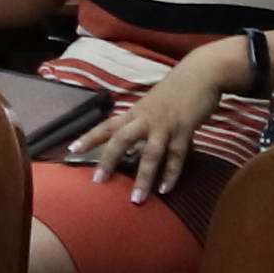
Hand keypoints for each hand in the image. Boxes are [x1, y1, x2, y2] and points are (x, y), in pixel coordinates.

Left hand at [91, 54, 235, 193]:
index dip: (90, 137)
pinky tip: (166, 189)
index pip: (107, 125)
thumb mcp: (152, 105)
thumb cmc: (175, 90)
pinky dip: (171, 174)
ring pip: (150, 154)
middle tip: (98, 181)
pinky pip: (176, 156)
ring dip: (144, 178)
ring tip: (137, 199)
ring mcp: (164, 125)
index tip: (72, 150)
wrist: (200, 73)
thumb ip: (142, 123)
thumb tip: (133, 144)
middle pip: (122, 140)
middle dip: (109, 160)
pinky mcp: (184, 129)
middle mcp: (145, 119)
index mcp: (135, 112)